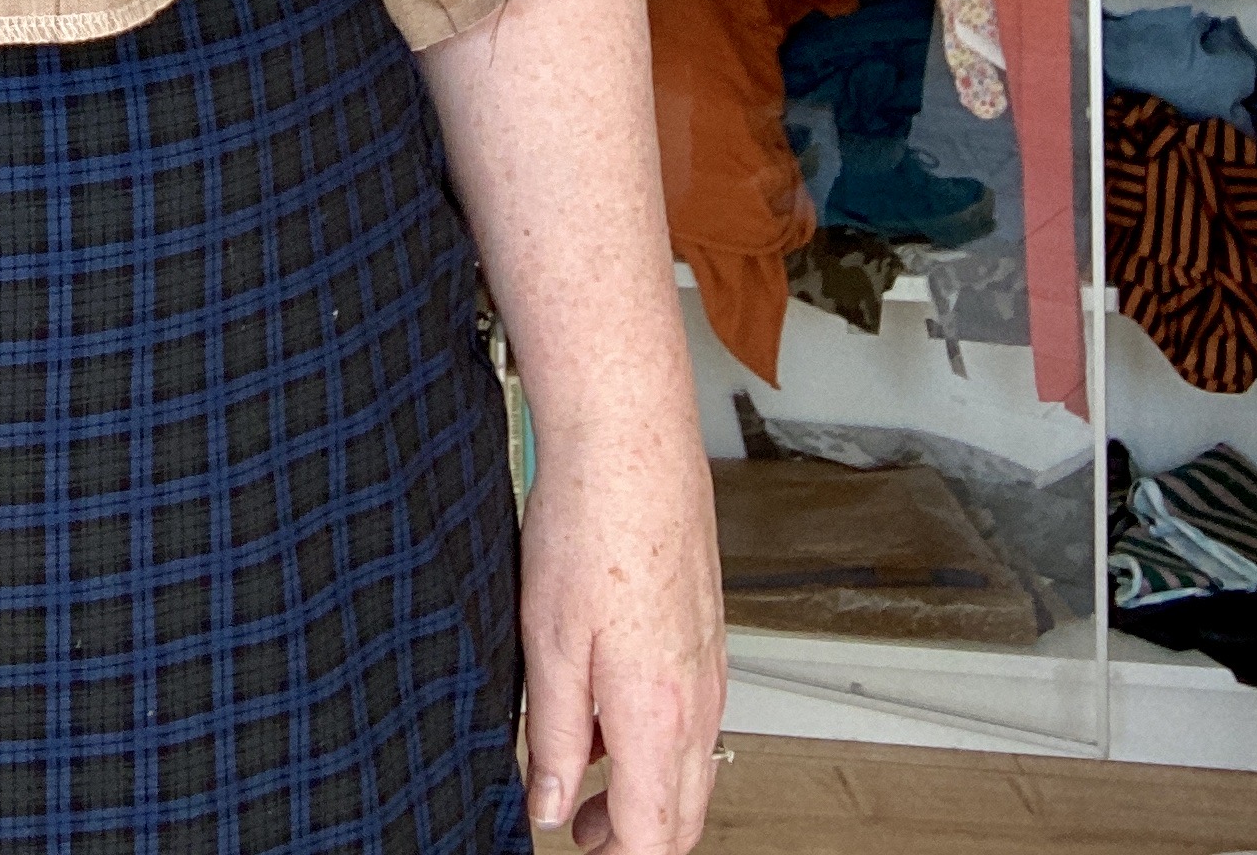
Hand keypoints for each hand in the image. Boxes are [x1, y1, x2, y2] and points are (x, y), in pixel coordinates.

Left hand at [518, 422, 724, 850]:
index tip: (576, 851)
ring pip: (691, 764)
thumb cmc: (589, 527)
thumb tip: (553, 805)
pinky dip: (656, 735)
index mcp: (660, 716)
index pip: (652, 837)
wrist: (630, 443)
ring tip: (585, 770)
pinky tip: (609, 703)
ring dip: (646, 787)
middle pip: (683, 814)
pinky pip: (691, 711)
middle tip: (579, 828)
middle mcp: (698, 700)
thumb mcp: (548, 645)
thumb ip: (556, 737)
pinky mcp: (703, 630)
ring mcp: (708, 665)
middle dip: (634, 838)